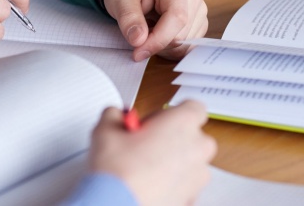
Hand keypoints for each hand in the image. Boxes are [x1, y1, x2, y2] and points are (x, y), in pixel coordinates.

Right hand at [89, 101, 215, 204]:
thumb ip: (115, 115)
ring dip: (173, 161)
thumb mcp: (105, 130)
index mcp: (183, 123)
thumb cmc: (118, 172)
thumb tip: (115, 116)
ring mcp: (197, 176)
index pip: (194, 106)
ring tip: (144, 168)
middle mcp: (197, 148)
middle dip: (173, 138)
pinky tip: (148, 184)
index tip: (153, 121)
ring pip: (191, 161)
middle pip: (194, 135)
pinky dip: (171, 183)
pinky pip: (185, 184)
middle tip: (146, 144)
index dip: (171, 112)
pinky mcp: (191, 198)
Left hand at [103, 0, 207, 60]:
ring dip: (162, 46)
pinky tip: (158, 34)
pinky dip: (170, 48)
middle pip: (181, 34)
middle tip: (138, 34)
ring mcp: (199, 8)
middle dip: (156, 43)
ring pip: (185, 43)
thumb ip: (128, 18)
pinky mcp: (200, 21)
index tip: (137, 52)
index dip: (158, 40)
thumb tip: (139, 40)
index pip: (177, 18)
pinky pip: (187, 46)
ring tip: (148, 30)